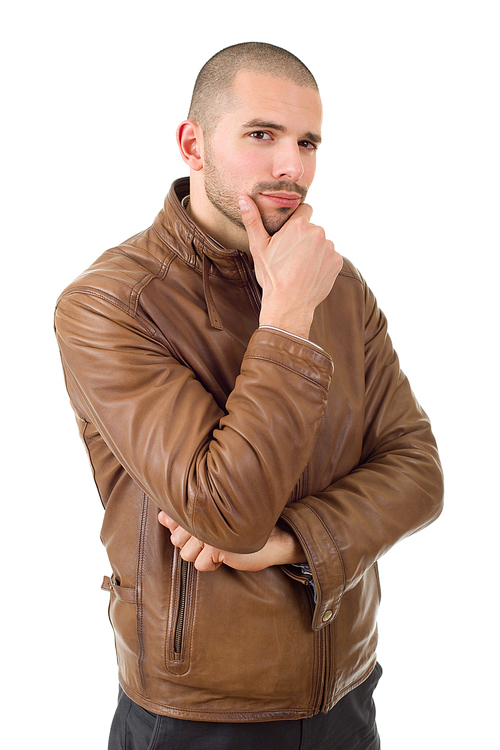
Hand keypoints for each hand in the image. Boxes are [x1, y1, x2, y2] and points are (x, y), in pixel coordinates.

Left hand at [158, 512, 305, 571]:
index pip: (173, 523)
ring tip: (220, 546)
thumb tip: (161, 517)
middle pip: (177, 540)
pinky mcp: (218, 546)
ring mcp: (210, 531)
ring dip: (203, 555)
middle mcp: (204, 516)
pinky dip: (212, 564)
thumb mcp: (212, 522)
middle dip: (192, 545)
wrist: (274, 538)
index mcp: (202, 505)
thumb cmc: (242, 528)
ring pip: (187, 554)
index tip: (202, 531)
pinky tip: (225, 555)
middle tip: (213, 539)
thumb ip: (184, 519)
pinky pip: (201, 564)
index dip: (182, 532)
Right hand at [238, 196, 342, 338]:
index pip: (304, 209)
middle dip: (304, 237)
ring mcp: (330, 248)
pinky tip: (310, 273)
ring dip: (314, 250)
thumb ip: (252, 220)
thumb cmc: (271, 276)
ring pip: (322, 243)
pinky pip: (330, 256)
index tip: (290, 235)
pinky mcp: (337, 261)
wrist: (289, 305)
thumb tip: (243, 198)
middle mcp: (318, 232)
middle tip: (291, 256)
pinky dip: (322, 263)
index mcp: (299, 225)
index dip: (297, 221)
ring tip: (300, 267)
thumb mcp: (258, 247)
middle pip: (313, 228)